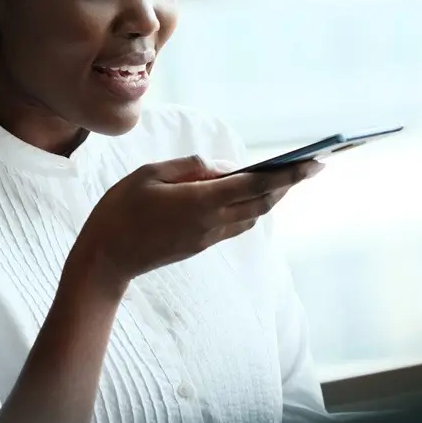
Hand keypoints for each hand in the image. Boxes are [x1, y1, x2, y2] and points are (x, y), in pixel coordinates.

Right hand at [67, 155, 322, 291]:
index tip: (315, 162)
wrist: (106, 259)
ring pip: (253, 215)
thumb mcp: (150, 173)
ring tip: (286, 178)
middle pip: (262, 202)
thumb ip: (191, 167)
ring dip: (272, 197)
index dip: (290, 174)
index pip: (257, 184)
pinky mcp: (201, 245)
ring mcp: (208, 237)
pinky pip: (237, 225)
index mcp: (202, 201)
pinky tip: (251, 196)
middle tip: (311, 166)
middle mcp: (212, 222)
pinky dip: (252, 208)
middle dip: (290, 184)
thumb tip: (224, 168)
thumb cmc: (121, 209)